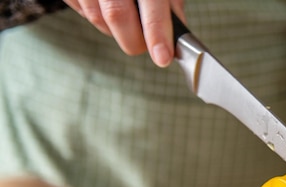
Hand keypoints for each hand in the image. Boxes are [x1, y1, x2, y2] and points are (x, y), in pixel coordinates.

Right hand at [63, 0, 184, 66]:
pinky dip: (99, 19)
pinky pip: (84, 14)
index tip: (163, 58)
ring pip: (98, 20)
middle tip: (145, 43)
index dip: (157, 33)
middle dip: (135, 40)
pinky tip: (106, 5)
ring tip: (127, 14)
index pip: (151, 4)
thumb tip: (177, 39)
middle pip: (118, 16)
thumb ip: (170, 6)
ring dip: (116, 30)